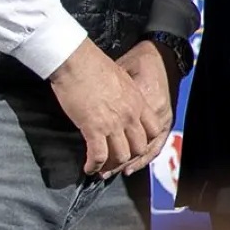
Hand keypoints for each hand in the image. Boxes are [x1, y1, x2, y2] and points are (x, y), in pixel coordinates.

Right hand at [49, 39, 173, 178]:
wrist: (76, 60)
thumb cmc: (93, 65)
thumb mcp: (120, 79)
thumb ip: (125, 96)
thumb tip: (118, 104)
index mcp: (138, 102)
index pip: (153, 130)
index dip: (144, 141)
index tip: (132, 146)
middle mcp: (130, 115)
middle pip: (139, 147)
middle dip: (128, 157)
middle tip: (116, 161)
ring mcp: (114, 123)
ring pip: (121, 155)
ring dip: (111, 165)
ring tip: (101, 169)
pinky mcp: (94, 128)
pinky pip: (99, 155)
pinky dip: (94, 165)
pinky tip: (88, 168)